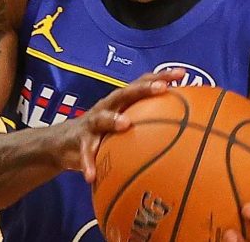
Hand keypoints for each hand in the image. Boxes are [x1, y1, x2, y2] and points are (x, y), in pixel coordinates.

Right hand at [57, 69, 184, 181]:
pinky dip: (89, 163)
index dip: (161, 76)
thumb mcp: (123, 122)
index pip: (141, 84)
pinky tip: (92, 175)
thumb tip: (185, 131)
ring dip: (113, 120)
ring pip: (102, 119)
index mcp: (120, 102)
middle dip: (143, 89)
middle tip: (162, 88)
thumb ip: (147, 123)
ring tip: (125, 124)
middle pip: (125, 93)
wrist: (64, 142)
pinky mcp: (80, 142)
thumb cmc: (104, 133)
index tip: (182, 74)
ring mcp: (92, 123)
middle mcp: (107, 107)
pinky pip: (86, 153)